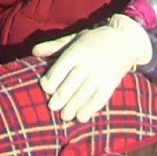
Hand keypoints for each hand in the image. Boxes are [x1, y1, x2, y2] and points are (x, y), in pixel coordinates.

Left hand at [33, 13, 151, 122]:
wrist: (124, 40)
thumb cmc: (94, 40)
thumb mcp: (74, 38)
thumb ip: (54, 46)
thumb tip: (33, 52)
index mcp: (77, 50)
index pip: (60, 69)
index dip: (51, 81)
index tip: (45, 88)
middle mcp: (87, 63)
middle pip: (69, 85)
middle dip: (59, 98)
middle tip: (51, 107)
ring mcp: (100, 75)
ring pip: (82, 95)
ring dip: (71, 108)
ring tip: (64, 115)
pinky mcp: (110, 85)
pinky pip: (98, 101)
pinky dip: (88, 110)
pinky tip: (80, 117)